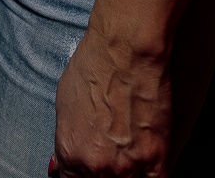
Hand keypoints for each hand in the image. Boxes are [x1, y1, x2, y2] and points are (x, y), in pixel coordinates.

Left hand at [53, 18, 172, 177]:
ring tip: (126, 159)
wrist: (125, 50)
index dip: (78, 175)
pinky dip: (149, 177)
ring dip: (124, 175)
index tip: (85, 170)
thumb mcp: (63, 103)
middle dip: (100, 174)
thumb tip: (58, 163)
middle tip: (108, 157)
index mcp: (70, 153)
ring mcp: (128, 165)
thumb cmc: (93, 67)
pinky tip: (147, 170)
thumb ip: (64, 139)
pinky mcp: (156, 156)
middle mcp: (97, 166)